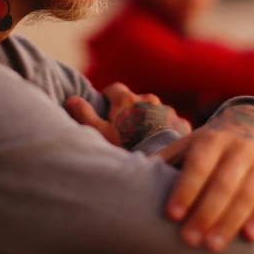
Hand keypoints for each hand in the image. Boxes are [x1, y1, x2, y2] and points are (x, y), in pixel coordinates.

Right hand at [65, 82, 191, 149]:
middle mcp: (148, 99)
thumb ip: (83, 113)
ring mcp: (167, 110)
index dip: (108, 100)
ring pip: (154, 111)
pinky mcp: (182, 124)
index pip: (114, 89)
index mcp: (126, 99)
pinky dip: (165, 129)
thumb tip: (71, 98)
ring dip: (148, 120)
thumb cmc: (125, 148)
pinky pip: (171, 122)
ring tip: (143, 140)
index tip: (107, 113)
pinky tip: (160, 145)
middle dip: (130, 111)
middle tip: (124, 131)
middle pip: (135, 100)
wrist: (161, 164)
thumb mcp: (98, 133)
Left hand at [155, 103, 253, 251]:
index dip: (185, 190)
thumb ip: (169, 157)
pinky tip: (248, 237)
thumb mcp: (192, 142)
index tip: (171, 214)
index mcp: (212, 139)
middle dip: (206, 213)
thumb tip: (136, 169)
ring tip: (213, 246)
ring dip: (230, 222)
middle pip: (223, 184)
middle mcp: (239, 148)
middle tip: (189, 240)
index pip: (198, 166)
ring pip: (248, 194)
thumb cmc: (214, 142)